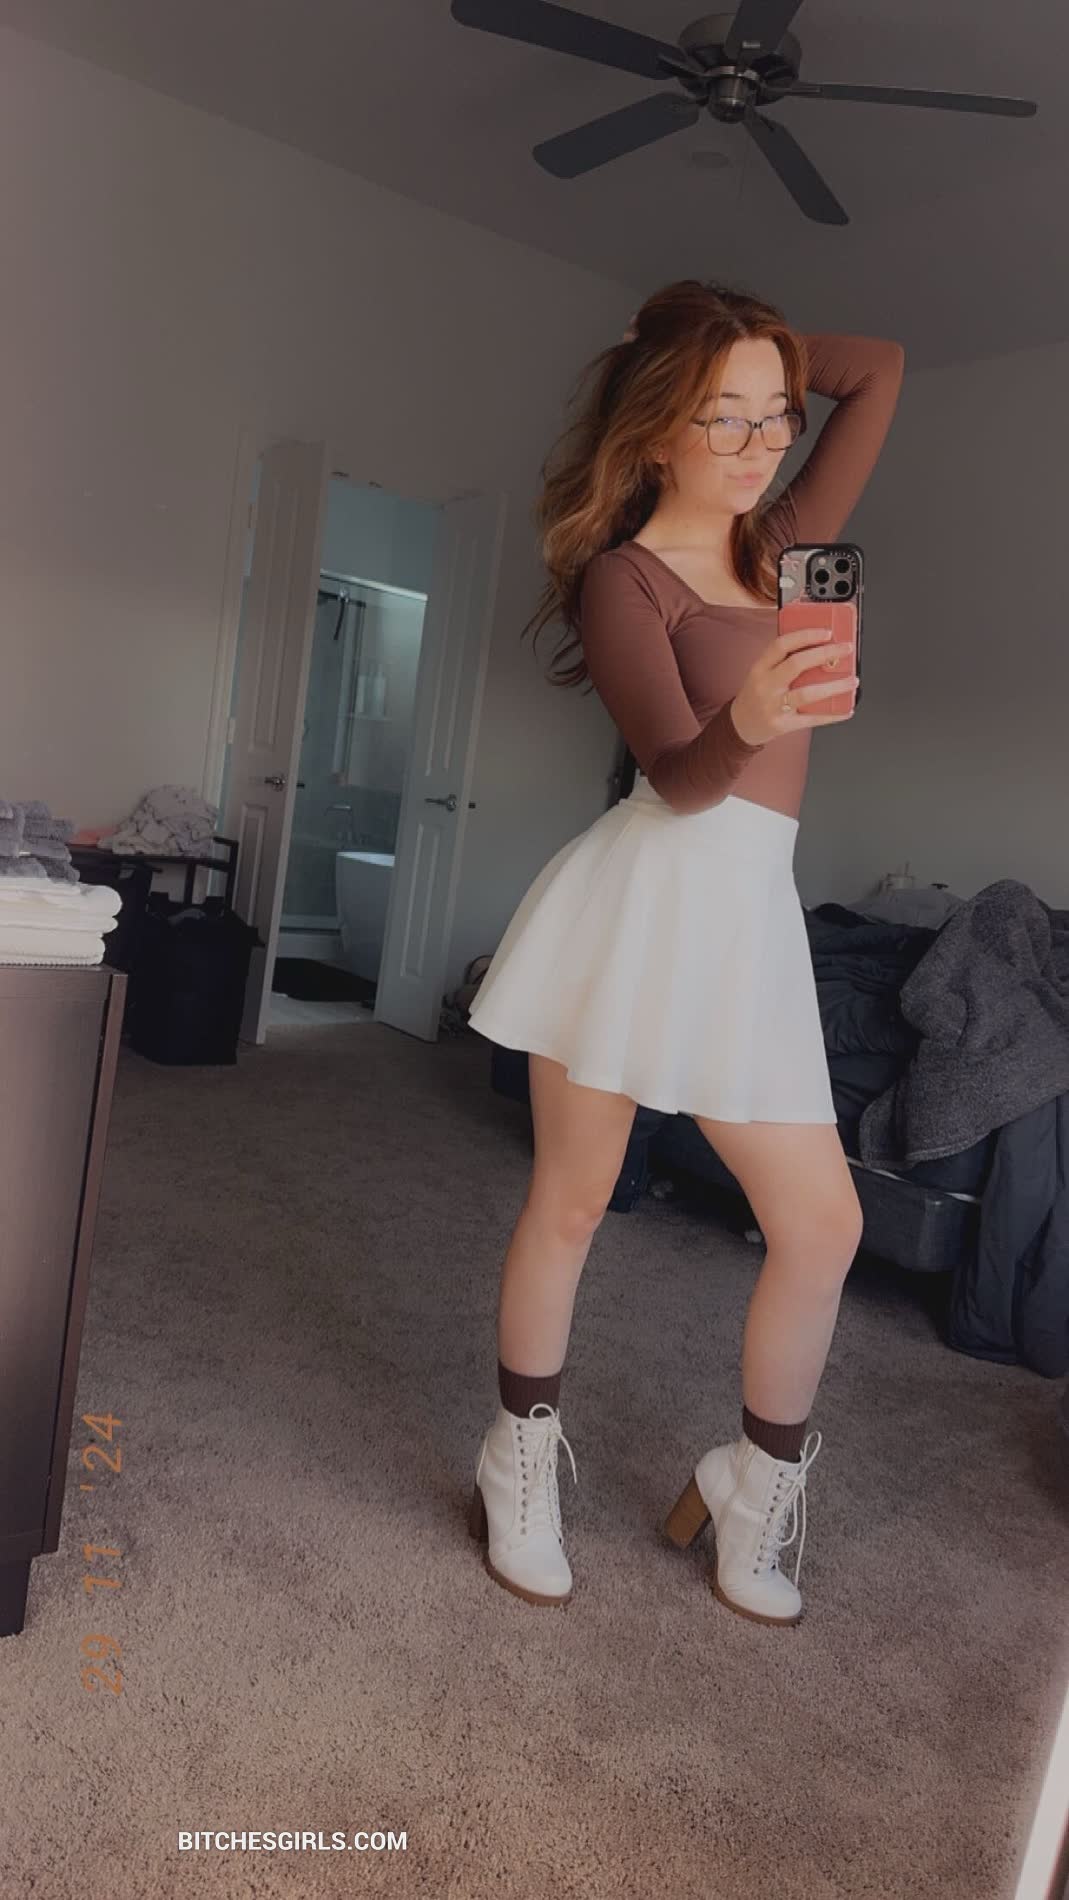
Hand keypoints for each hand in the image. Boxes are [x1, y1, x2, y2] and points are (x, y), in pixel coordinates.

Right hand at [729, 624, 857, 745]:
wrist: (740, 725)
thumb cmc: (755, 695)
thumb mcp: (761, 673)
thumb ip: (783, 660)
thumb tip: (819, 647)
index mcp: (760, 668)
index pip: (781, 645)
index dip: (806, 635)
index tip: (827, 632)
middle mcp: (765, 686)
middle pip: (796, 665)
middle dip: (825, 654)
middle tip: (845, 650)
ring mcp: (773, 707)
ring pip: (807, 694)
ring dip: (834, 687)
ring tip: (852, 681)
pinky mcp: (783, 725)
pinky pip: (811, 719)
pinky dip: (832, 715)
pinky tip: (846, 710)